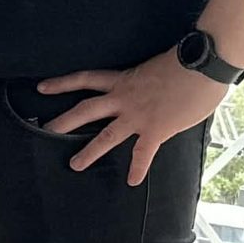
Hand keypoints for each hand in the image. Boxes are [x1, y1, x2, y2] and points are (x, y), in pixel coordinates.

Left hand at [38, 50, 227, 185]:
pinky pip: (142, 153)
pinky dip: (137, 168)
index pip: (84, 79)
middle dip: (63, 121)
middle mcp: (124, 97)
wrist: (202, 65)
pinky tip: (132, 181)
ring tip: (74, 165)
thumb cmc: (183, 61)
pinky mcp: (156, 129)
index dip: (62, 83)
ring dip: (89, 152)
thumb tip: (149, 90)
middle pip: (85, 110)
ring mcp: (137, 115)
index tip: (42, 88)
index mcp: (122, 79)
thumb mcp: (154, 67)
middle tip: (46, 130)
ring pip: (106, 136)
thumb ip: (145, 81)